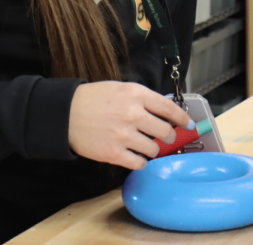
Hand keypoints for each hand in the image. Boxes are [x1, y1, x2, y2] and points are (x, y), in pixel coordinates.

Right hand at [68, 81, 192, 169]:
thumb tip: (163, 111)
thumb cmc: (93, 99)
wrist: (65, 113)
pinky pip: (139, 163)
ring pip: (154, 149)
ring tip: (146, 146)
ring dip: (153, 149)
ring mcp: (124, 135)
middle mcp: (134, 114)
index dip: (182, 118)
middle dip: (169, 136)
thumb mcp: (121, 89)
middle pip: (165, 131)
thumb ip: (143, 99)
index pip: (169, 108)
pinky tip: (136, 157)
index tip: (188, 124)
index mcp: (137, 95)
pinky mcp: (113, 153)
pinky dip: (141, 162)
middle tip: (165, 137)